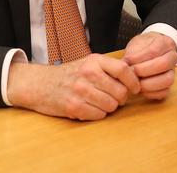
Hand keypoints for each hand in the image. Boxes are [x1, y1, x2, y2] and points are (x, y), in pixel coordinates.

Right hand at [7, 54, 140, 120]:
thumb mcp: (89, 62)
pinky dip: (98, 114)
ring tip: (101, 102)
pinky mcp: (73, 106)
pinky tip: (91, 108)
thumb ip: (109, 67)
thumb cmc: (69, 74)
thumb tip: (134, 75)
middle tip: (115, 97)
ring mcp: (80, 90)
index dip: (134, 81)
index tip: (136, 88)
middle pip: (120, 91)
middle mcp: (88, 73)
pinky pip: (98, 115)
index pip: (124, 70)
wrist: (40, 84)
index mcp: (94, 61)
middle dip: (121, 98)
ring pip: (111, 105)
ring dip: (110, 107)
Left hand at [123, 32, 176, 99]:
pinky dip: (151, 93)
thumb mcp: (136, 44)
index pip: (154, 50)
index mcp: (165, 43)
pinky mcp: (169, 85)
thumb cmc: (143, 48)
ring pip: (167, 80)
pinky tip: (141, 89)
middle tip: (133, 72)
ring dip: (148, 84)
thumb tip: (125, 64)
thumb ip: (132, 53)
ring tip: (136, 83)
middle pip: (164, 64)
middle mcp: (172, 57)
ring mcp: (172, 72)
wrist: (150, 51)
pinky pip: (164, 92)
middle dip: (145, 70)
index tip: (127, 61)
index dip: (139, 58)